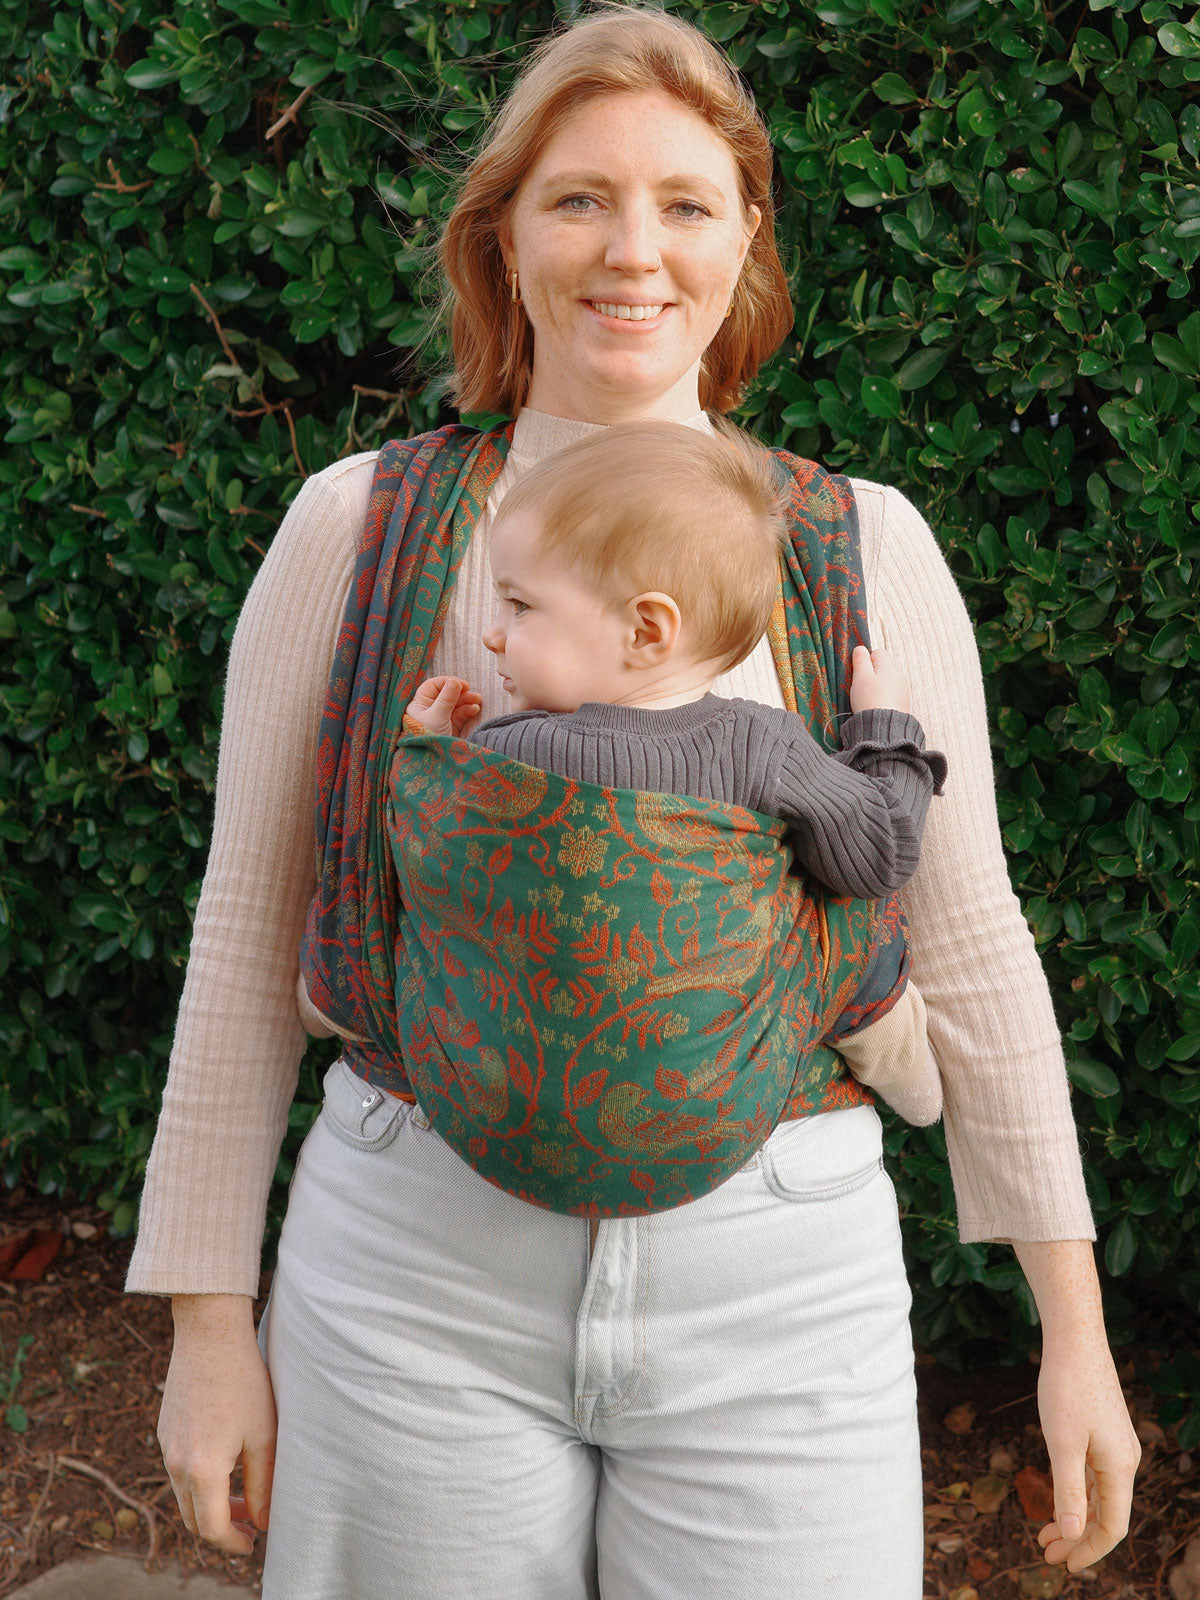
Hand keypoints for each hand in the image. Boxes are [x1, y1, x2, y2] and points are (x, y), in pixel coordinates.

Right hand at [158, 1295, 276, 1554]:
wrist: (209, 1334)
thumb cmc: (244, 1380)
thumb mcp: (263, 1435)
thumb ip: (262, 1484)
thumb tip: (263, 1521)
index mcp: (201, 1470)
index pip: (210, 1529)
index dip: (233, 1543)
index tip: (254, 1543)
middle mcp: (175, 1464)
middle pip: (192, 1518)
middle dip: (221, 1527)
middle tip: (250, 1523)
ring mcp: (165, 1445)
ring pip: (184, 1494)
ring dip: (210, 1503)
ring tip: (242, 1493)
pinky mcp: (165, 1429)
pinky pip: (178, 1468)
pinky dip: (199, 1479)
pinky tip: (225, 1460)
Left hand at [405, 676, 481, 735]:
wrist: (432, 765)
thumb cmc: (428, 738)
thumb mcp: (436, 716)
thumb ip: (447, 698)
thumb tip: (455, 681)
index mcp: (419, 705)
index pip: (432, 686)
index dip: (447, 683)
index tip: (461, 684)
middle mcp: (429, 710)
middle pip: (446, 694)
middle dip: (460, 692)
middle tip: (472, 693)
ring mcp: (440, 719)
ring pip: (455, 704)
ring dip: (467, 701)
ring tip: (478, 701)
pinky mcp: (450, 728)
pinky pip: (460, 715)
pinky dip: (468, 711)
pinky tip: (475, 709)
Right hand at [849, 645, 909, 712]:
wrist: (883, 727)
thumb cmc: (869, 700)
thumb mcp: (860, 676)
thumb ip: (860, 660)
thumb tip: (860, 649)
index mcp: (889, 666)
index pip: (877, 652)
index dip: (865, 661)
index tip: (858, 673)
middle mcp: (899, 675)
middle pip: (882, 667)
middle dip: (871, 674)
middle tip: (861, 687)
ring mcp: (903, 689)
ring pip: (886, 681)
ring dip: (877, 686)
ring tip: (868, 699)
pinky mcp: (903, 702)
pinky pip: (891, 693)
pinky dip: (883, 697)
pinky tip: (876, 705)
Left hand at [1034, 1337, 1140, 1571]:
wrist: (1074, 1339)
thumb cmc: (1066, 1386)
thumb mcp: (1062, 1442)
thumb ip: (1069, 1490)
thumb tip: (1073, 1535)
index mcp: (1120, 1467)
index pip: (1111, 1526)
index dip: (1088, 1550)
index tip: (1061, 1564)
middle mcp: (1124, 1460)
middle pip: (1106, 1515)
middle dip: (1077, 1539)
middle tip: (1045, 1553)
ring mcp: (1115, 1446)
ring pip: (1099, 1496)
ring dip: (1074, 1518)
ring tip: (1044, 1534)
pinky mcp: (1103, 1433)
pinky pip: (1094, 1476)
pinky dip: (1076, 1493)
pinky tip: (1057, 1499)